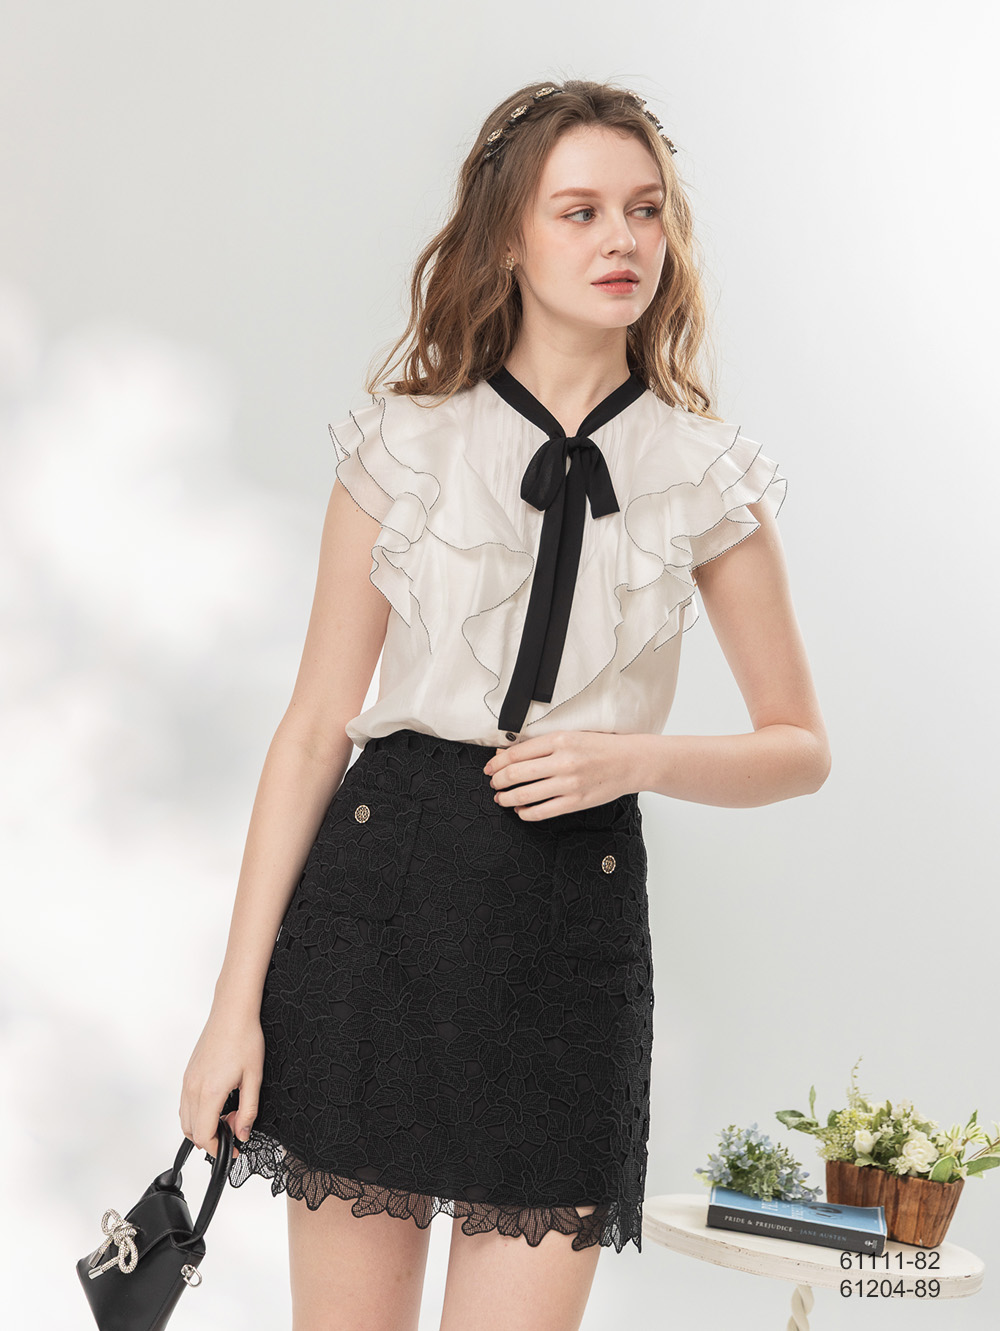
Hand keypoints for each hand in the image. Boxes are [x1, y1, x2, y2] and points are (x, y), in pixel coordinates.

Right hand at [179, 1008, 264, 1161]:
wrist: (232, 1012)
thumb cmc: (244, 1038)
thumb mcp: (254, 1078)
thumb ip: (248, 1111)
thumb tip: (242, 1133)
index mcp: (209, 1092)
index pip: (204, 1135)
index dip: (218, 1148)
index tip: (234, 1149)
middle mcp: (193, 1088)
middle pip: (190, 1132)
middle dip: (211, 1138)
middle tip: (234, 1128)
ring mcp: (187, 1081)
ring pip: (185, 1119)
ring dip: (202, 1126)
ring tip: (227, 1115)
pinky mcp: (188, 1074)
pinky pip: (185, 1104)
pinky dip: (196, 1113)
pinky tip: (217, 1103)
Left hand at [483, 730, 637, 819]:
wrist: (630, 761)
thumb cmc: (600, 746)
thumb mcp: (569, 736)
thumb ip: (539, 745)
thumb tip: (506, 754)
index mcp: (559, 740)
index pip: (516, 753)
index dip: (497, 763)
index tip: (490, 768)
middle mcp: (563, 761)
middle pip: (516, 774)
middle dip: (498, 781)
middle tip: (493, 783)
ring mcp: (569, 783)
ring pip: (525, 795)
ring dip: (507, 798)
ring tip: (502, 798)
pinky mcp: (576, 802)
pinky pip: (543, 811)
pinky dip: (526, 813)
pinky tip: (521, 810)